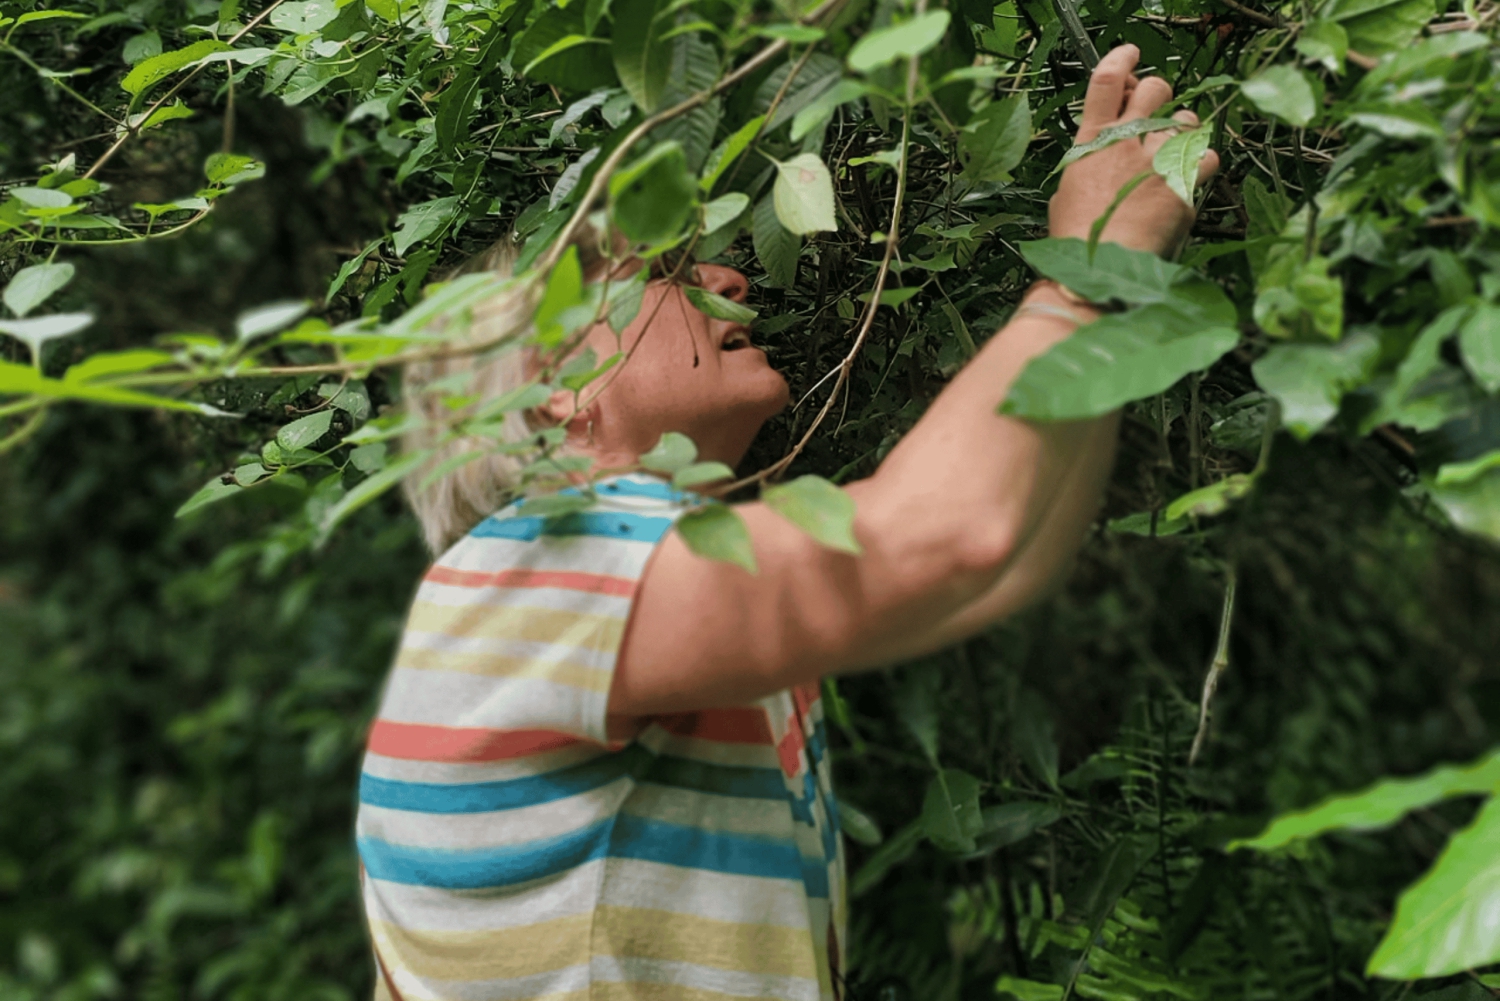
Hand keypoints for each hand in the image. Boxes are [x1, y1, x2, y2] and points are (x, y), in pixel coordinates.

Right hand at [1049, 45, 1219, 257]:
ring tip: (1175, 155)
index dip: (1122, 60)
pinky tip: (1190, 181)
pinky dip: (1202, 167)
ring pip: (1187, 121)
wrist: (1097, 268)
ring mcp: (1156, 162)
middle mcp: (1125, 143)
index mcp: (1091, 144)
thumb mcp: (1066, 194)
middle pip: (1154, 90)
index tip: (1131, 55)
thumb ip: (1086, 168)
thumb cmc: (1075, 239)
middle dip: (1160, 94)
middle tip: (1159, 112)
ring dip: (1184, 132)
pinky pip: (1207, 160)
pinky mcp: (1182, 185)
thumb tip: (1099, 164)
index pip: (1107, 81)